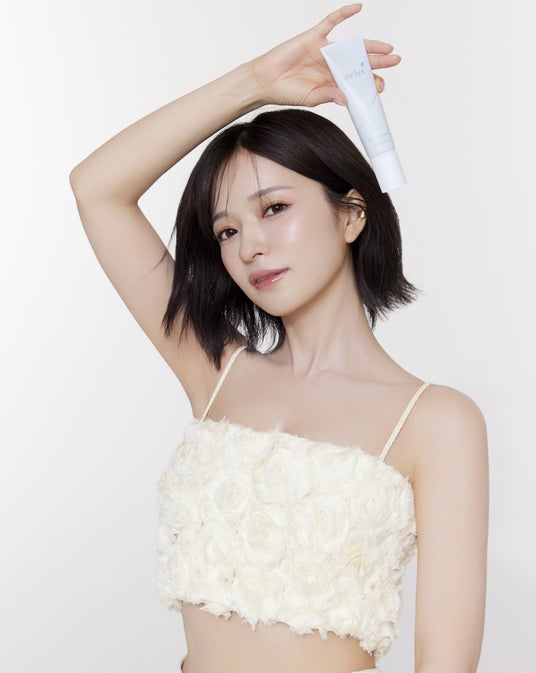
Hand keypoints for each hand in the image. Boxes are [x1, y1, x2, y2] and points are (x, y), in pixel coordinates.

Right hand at [250, 3, 400, 107]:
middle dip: (378, 63)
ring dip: (369, 45)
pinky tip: (357, 8)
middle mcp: (331, 65)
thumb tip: (346, 99)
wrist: (266, 81)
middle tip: (396, 61)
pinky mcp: (313, 37)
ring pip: (351, 45)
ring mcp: (324, 50)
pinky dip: (343, 14)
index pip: (356, 81)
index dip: (369, 83)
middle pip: (359, 62)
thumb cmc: (286, 92)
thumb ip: (329, 95)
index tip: (381, 86)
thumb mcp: (311, 97)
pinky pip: (330, 22)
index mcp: (332, 82)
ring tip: (387, 48)